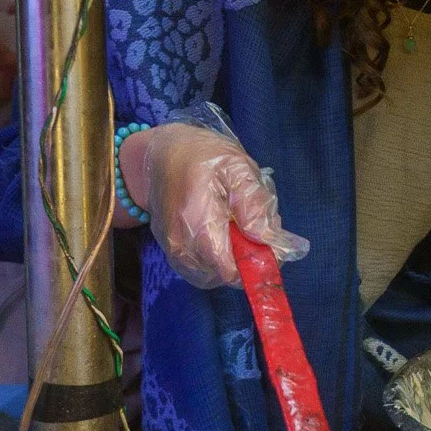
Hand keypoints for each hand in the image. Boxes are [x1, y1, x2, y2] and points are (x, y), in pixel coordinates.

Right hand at [118, 105, 308, 288]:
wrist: (160, 154)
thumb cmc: (202, 156)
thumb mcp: (237, 167)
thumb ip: (254, 203)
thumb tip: (267, 239)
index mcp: (197, 221)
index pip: (229, 269)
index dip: (256, 263)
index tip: (271, 244)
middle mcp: (179, 243)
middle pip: (223, 276)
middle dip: (246, 260)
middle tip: (255, 229)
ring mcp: (171, 250)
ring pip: (212, 277)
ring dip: (231, 262)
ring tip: (237, 229)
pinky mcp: (169, 251)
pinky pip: (199, 271)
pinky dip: (217, 261)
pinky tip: (223, 235)